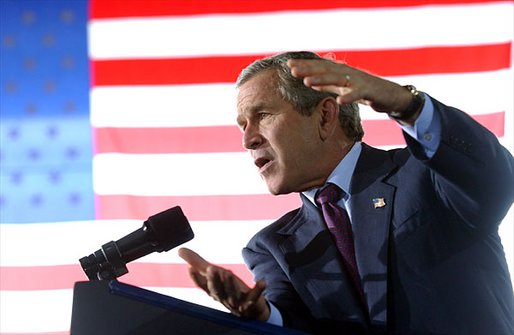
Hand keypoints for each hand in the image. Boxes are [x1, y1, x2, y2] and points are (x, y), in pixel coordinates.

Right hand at [178, 247, 269, 319]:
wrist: (249, 309)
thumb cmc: (228, 289)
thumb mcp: (214, 275)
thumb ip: (198, 263)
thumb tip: (180, 250)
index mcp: (213, 291)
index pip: (202, 286)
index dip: (196, 278)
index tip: (190, 268)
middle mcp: (223, 298)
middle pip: (216, 291)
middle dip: (213, 281)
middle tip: (211, 269)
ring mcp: (237, 302)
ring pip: (232, 295)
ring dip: (230, 285)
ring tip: (228, 273)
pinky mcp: (251, 303)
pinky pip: (254, 297)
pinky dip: (258, 290)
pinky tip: (262, 281)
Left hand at [287, 58, 414, 118]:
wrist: (390, 95)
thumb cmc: (364, 91)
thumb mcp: (342, 87)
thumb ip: (327, 85)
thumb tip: (309, 82)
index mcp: (340, 73)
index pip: (320, 67)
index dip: (305, 65)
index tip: (289, 64)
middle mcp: (348, 73)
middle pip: (326, 70)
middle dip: (309, 69)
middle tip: (293, 70)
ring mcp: (358, 81)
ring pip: (338, 79)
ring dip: (323, 80)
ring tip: (307, 82)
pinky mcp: (369, 91)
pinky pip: (358, 94)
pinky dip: (349, 97)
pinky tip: (340, 101)